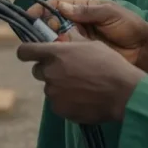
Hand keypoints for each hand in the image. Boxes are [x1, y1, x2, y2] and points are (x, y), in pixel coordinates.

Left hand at [16, 39, 145, 123]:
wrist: (122, 93)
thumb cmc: (109, 64)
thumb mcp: (91, 45)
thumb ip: (71, 43)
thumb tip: (61, 38)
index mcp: (55, 53)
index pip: (25, 51)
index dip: (26, 52)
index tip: (29, 54)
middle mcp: (50, 73)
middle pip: (38, 71)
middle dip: (49, 70)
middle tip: (68, 71)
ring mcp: (53, 93)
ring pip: (50, 87)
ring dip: (59, 86)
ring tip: (81, 87)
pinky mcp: (59, 109)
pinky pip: (57, 103)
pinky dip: (66, 100)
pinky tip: (83, 98)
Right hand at [30, 0, 147, 81]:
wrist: (146, 53)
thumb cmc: (131, 28)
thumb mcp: (111, 14)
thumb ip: (88, 11)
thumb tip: (62, 7)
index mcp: (83, 10)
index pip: (57, 6)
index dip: (42, 10)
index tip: (30, 15)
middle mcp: (77, 26)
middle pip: (51, 25)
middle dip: (41, 29)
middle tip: (38, 35)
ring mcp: (78, 43)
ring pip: (54, 42)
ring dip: (47, 45)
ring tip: (44, 48)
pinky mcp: (80, 60)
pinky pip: (64, 58)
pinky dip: (57, 59)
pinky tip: (52, 61)